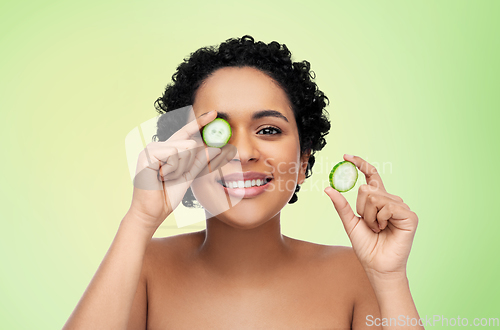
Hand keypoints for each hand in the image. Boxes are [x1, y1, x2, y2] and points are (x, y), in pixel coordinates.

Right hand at [128, 110, 231, 230]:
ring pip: (184, 148)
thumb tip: (215, 148)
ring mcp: (152, 149)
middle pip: (190, 143)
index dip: (199, 122)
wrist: (153, 212)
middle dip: (188, 164)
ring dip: (180, 168)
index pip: (186, 133)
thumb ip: (200, 161)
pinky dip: (172, 169)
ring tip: (166, 178)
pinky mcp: (147, 154)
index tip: (213, 113)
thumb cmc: (167, 195)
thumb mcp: (189, 176)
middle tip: (173, 177)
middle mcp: (159, 146)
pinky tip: (161, 176)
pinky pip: (173, 153)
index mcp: (168, 149)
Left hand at [324, 154, 417, 276]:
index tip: (346, 156)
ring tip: (377, 229)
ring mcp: (401, 207)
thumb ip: (341, 205)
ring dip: (370, 217)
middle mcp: (391, 200)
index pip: (371, 176)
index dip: (360, 164)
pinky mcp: (410, 216)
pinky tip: (385, 229)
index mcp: (378, 200)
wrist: (377, 265)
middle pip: (368, 188)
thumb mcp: (350, 222)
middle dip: (361, 208)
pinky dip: (380, 220)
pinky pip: (387, 207)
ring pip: (375, 197)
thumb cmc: (366, 246)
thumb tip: (328, 188)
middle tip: (368, 224)